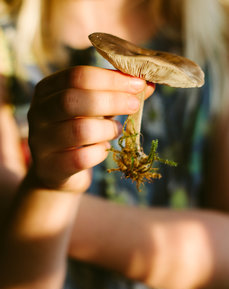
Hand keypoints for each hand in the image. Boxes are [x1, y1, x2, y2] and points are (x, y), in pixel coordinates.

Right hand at [28, 66, 153, 191]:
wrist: (57, 171)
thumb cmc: (79, 132)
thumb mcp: (94, 109)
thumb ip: (116, 94)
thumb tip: (147, 85)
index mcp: (47, 90)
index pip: (78, 75)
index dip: (111, 78)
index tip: (138, 84)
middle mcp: (37, 113)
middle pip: (73, 99)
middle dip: (111, 101)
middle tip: (134, 105)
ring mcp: (41, 142)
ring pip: (79, 130)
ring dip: (107, 129)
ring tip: (117, 130)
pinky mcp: (51, 167)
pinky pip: (81, 158)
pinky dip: (100, 152)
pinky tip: (104, 149)